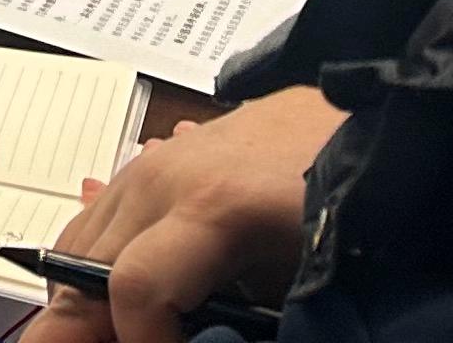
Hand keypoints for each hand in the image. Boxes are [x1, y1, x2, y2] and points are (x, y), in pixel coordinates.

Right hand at [35, 88, 338, 342]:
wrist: (373, 131)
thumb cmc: (350, 214)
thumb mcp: (294, 288)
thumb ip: (230, 328)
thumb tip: (198, 341)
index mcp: (211, 207)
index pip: (133, 290)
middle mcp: (166, 174)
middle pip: (82, 263)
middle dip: (88, 325)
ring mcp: (156, 158)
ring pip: (79, 235)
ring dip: (84, 292)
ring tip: (120, 330)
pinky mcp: (158, 155)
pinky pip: (100, 210)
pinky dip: (95, 256)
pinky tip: (117, 293)